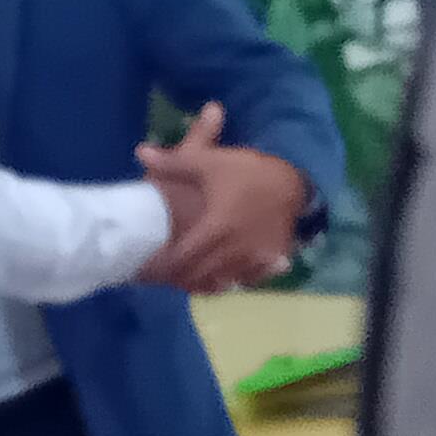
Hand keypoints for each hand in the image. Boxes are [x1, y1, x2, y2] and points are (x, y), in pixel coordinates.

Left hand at [137, 106, 310, 294]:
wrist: (295, 184)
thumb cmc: (248, 173)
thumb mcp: (210, 162)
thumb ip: (174, 162)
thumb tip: (140, 152)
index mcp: (214, 230)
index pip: (181, 262)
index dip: (164, 267)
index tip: (153, 264)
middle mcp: (233, 252)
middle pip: (198, 278)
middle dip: (180, 278)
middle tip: (166, 272)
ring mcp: (253, 261)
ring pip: (220, 283)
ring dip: (203, 282)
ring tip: (189, 275)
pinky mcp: (268, 264)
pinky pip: (245, 281)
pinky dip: (230, 280)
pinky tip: (221, 274)